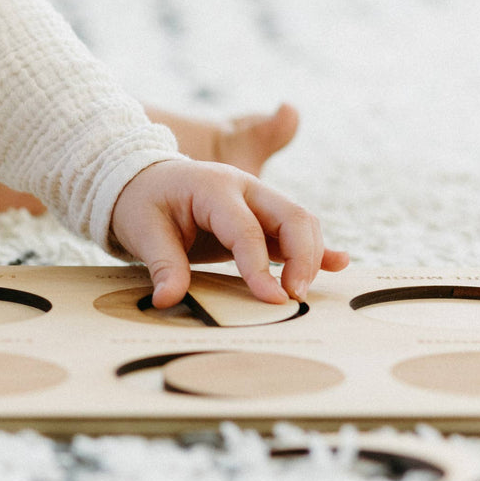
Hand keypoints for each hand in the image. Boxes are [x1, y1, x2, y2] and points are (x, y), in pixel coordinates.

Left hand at [110, 158, 347, 307]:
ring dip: (310, 255)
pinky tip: (339, 263)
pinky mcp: (261, 216)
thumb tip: (168, 300)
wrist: (140, 180)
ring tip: (301, 293)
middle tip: (294, 297)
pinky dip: (316, 248)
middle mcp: (244, 188)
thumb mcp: (142, 230)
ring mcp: (257, 199)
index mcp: (213, 187)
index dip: (260, 266)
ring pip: (300, 221)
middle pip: (291, 216)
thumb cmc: (142, 203)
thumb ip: (162, 264)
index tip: (272, 298)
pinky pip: (294, 230)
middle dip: (302, 257)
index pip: (246, 229)